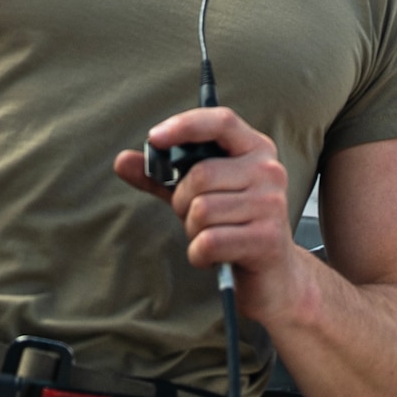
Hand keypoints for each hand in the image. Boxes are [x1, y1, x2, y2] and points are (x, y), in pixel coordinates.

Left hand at [112, 107, 311, 323]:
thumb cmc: (233, 225)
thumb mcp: (199, 194)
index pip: (221, 122)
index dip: (185, 125)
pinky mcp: (266, 239)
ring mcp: (271, 204)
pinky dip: (199, 254)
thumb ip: (163, 176)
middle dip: (183, 202)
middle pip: (200, 175)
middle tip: (195, 216)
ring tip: (211, 235)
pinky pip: (208, 241)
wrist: (274, 275)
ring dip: (193, 231)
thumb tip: (122, 160)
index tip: (154, 138)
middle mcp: (269, 171)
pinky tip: (214, 256)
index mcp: (256, 149)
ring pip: (201, 211)